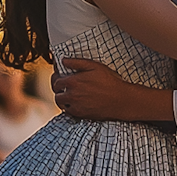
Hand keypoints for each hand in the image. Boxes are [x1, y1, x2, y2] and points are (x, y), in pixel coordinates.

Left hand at [52, 58, 171, 123]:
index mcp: (73, 81)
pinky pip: (67, 111)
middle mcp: (72, 94)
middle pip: (56, 92)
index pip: (56, 80)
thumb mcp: (95, 66)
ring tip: (68, 94)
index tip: (60, 77)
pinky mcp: (80, 114)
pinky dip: (68, 106)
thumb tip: (63, 61)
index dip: (57, 78)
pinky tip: (75, 102)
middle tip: (63, 86)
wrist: (121, 100)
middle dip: (58, 88)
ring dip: (62, 98)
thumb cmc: (110, 81)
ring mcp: (75, 106)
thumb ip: (77, 62)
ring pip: (60, 103)